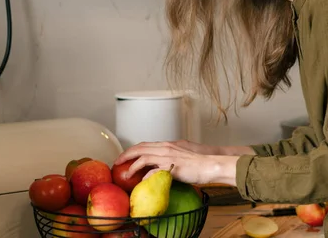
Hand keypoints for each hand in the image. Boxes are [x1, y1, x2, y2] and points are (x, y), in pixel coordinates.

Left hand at [114, 141, 237, 185]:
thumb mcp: (179, 155)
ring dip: (132, 166)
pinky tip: (141, 182)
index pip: (144, 144)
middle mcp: (165, 148)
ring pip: (143, 157)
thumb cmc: (197, 162)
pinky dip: (145, 177)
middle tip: (117, 163)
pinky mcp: (171, 167)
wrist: (209, 164)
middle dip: (126, 155)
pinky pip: (154, 172)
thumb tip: (158, 167)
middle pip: (140, 148)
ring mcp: (168, 156)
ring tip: (125, 173)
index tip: (124, 157)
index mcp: (167, 145)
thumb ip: (168, 158)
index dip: (132, 150)